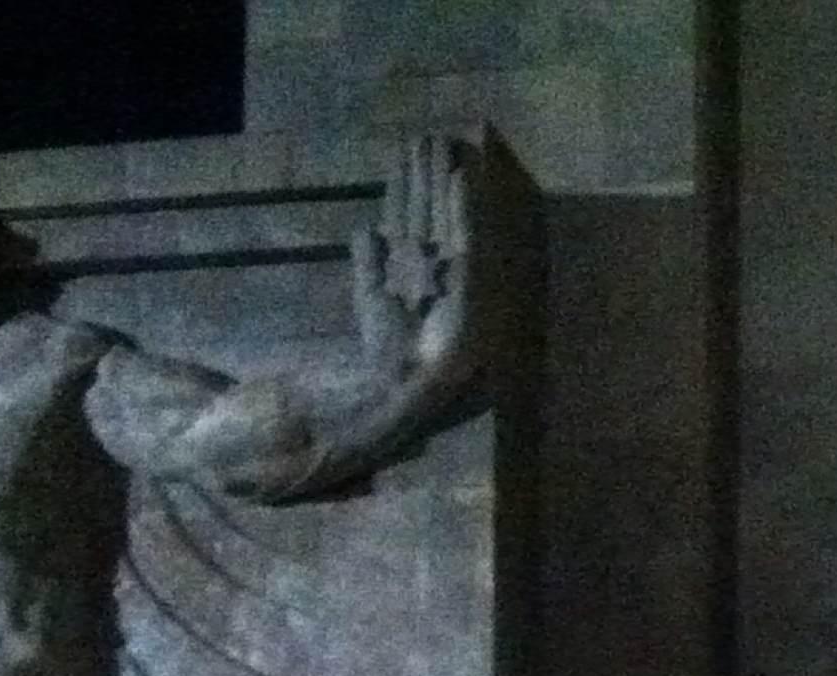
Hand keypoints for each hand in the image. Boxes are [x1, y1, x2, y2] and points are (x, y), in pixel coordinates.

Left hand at [347, 137, 473, 399]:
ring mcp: (454, 269)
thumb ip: (367, 263)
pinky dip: (466, 209)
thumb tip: (366, 227)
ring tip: (444, 142)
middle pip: (429, 208)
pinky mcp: (470, 281)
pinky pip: (467, 237)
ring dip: (446, 179)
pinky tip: (462, 178)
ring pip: (448, 214)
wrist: (403, 380)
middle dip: (427, 172)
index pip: (408, 216)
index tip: (403, 152)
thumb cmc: (387, 348)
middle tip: (427, 133)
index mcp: (410, 265)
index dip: (405, 184)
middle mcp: (434, 262)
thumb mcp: (369, 297)